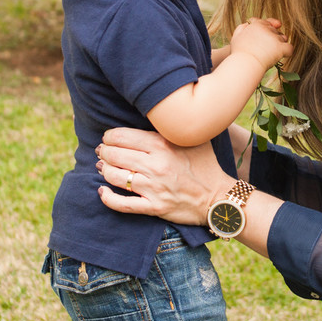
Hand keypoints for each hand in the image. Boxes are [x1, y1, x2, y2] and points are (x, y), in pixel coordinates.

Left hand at [97, 128, 235, 225]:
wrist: (219, 197)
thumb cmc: (206, 165)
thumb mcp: (193, 139)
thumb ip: (173, 127)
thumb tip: (157, 114)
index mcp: (163, 144)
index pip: (122, 136)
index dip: (109, 136)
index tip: (108, 138)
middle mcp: (156, 165)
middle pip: (115, 154)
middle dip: (104, 152)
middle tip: (103, 151)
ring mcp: (154, 187)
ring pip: (115, 176)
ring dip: (104, 171)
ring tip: (103, 167)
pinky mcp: (154, 207)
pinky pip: (122, 204)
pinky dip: (108, 198)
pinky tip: (102, 191)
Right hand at [230, 17, 291, 70]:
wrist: (244, 64)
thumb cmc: (238, 53)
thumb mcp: (236, 37)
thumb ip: (242, 28)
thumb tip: (248, 24)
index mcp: (256, 25)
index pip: (266, 22)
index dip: (268, 28)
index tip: (268, 34)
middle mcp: (267, 29)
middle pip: (275, 31)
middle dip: (272, 38)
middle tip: (265, 49)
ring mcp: (274, 38)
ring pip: (283, 38)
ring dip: (280, 44)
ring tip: (272, 53)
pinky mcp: (280, 48)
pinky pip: (289, 48)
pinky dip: (287, 52)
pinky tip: (282, 56)